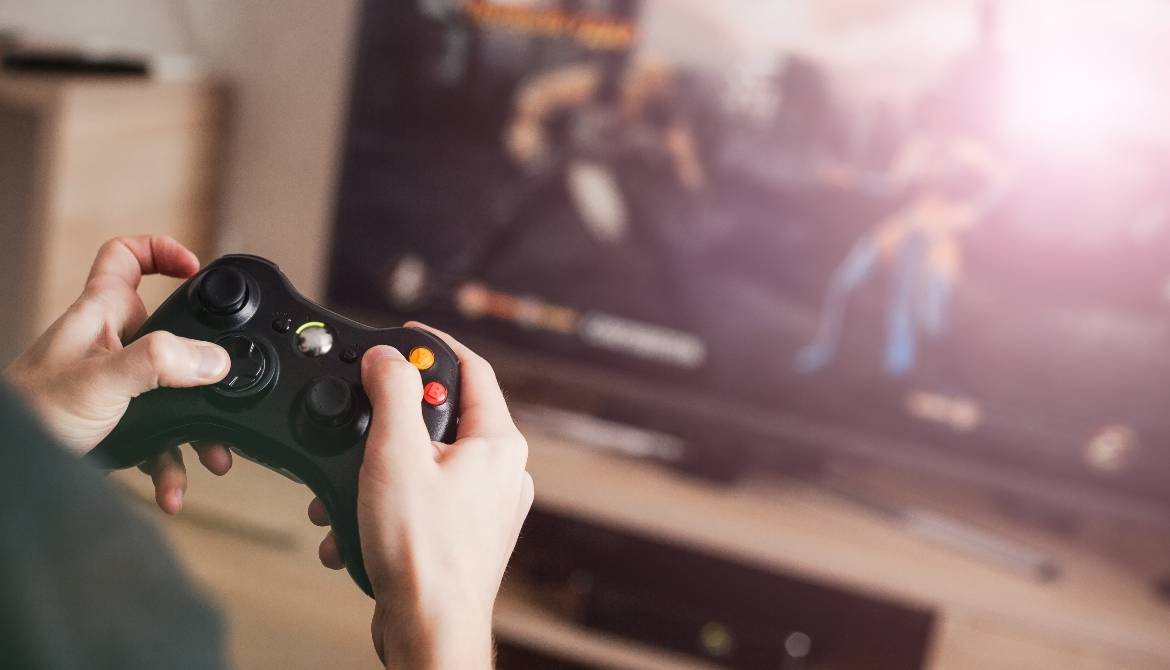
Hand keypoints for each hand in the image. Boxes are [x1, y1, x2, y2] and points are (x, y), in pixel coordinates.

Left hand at [3, 235, 234, 513]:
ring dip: (195, 428)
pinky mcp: (114, 422)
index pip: (127, 258)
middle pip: (169, 332)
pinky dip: (172, 464)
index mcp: (98, 316)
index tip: (196, 271)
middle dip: (202, 363)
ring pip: (171, 393)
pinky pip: (159, 437)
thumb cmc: (28, 416)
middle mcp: (108, 345)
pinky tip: (173, 489)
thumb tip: (212, 359)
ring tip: (212, 454)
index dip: (162, 253)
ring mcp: (112, 384)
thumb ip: (158, 363)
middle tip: (221, 382)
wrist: (5, 469)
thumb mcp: (100, 381)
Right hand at [308, 323, 532, 669]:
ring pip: (423, 464)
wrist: (429, 630)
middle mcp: (500, 472)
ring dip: (376, 472)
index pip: (473, 369)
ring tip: (349, 490)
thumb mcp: (396, 455)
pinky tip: (355, 524)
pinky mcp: (460, 535)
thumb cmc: (423, 553)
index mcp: (498, 444)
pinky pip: (419, 501)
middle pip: (442, 417)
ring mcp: (483, 507)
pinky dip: (383, 505)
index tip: (404, 336)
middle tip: (361, 425)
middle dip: (390, 423)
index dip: (435, 345)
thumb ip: (393, 396)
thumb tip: (389, 357)